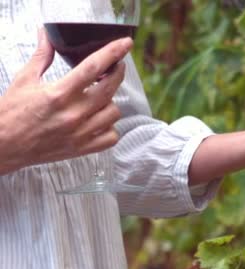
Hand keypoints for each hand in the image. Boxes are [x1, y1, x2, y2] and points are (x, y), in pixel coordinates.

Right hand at [0, 29, 132, 174]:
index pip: (93, 67)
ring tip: (100, 97)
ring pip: (114, 112)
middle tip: (116, 66)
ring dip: (110, 101)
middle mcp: (73, 114)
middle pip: (110, 89)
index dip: (112, 52)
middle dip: (117, 73)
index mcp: (58, 94)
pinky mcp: (82, 149)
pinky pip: (111, 137)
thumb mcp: (24, 80)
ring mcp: (80, 133)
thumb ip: (41, 57)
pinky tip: (99, 120)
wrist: (2, 145)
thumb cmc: (11, 113)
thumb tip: (46, 35)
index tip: (125, 43)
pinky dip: (110, 128)